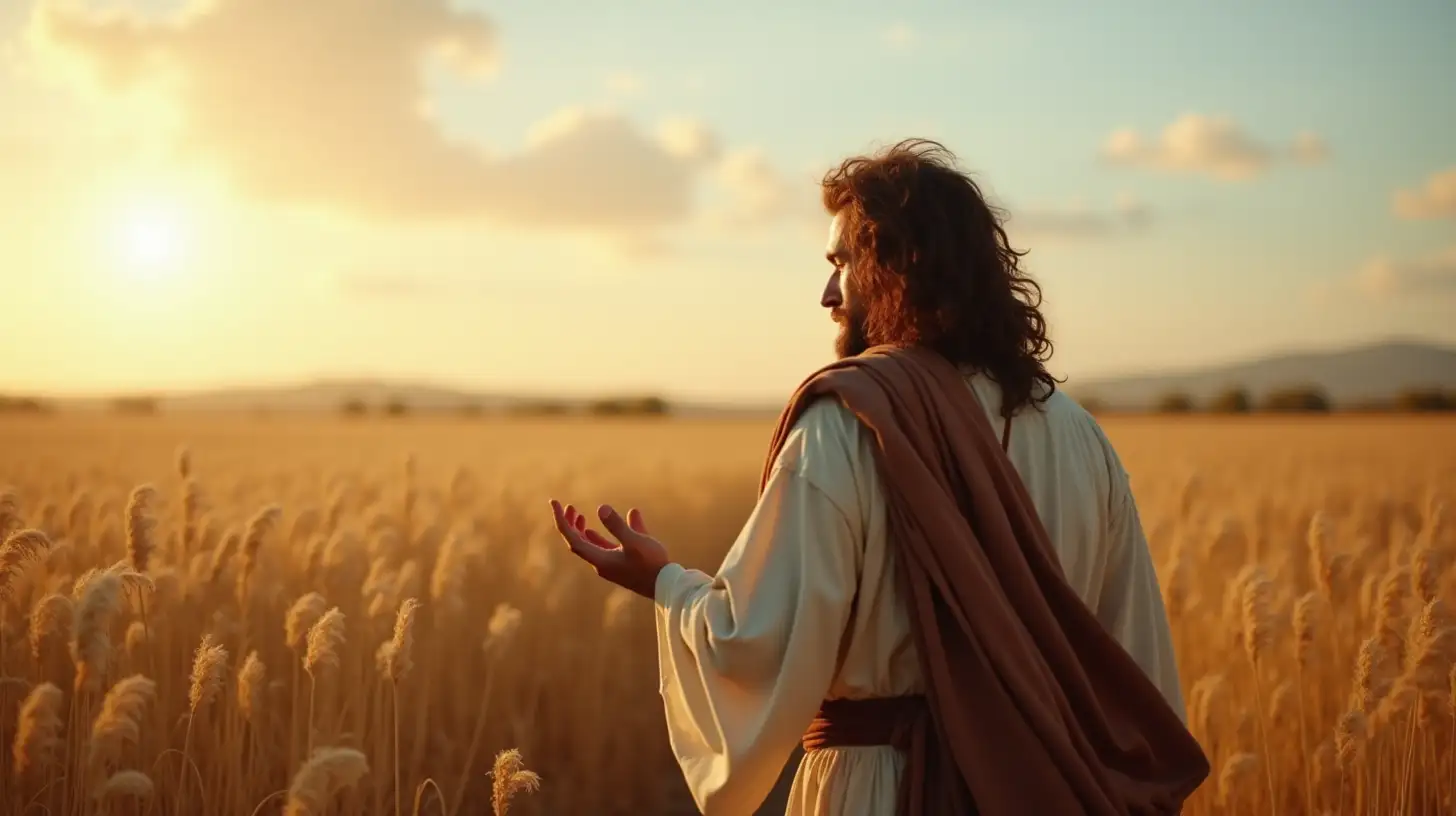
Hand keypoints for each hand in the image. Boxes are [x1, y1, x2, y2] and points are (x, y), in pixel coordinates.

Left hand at [550, 500, 671, 599]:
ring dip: (581, 529)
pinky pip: (606, 547)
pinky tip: (606, 523)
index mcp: (599, 560)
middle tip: (567, 506)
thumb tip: (601, 508)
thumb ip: (617, 526)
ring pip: (589, 545)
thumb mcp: (635, 542)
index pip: (572, 538)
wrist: (666, 585)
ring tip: (578, 514)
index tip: (556, 503)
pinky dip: (600, 534)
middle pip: (577, 543)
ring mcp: (612, 565)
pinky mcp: (622, 564)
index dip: (562, 520)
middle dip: (570, 524)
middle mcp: (601, 564)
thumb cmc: (651, 564)